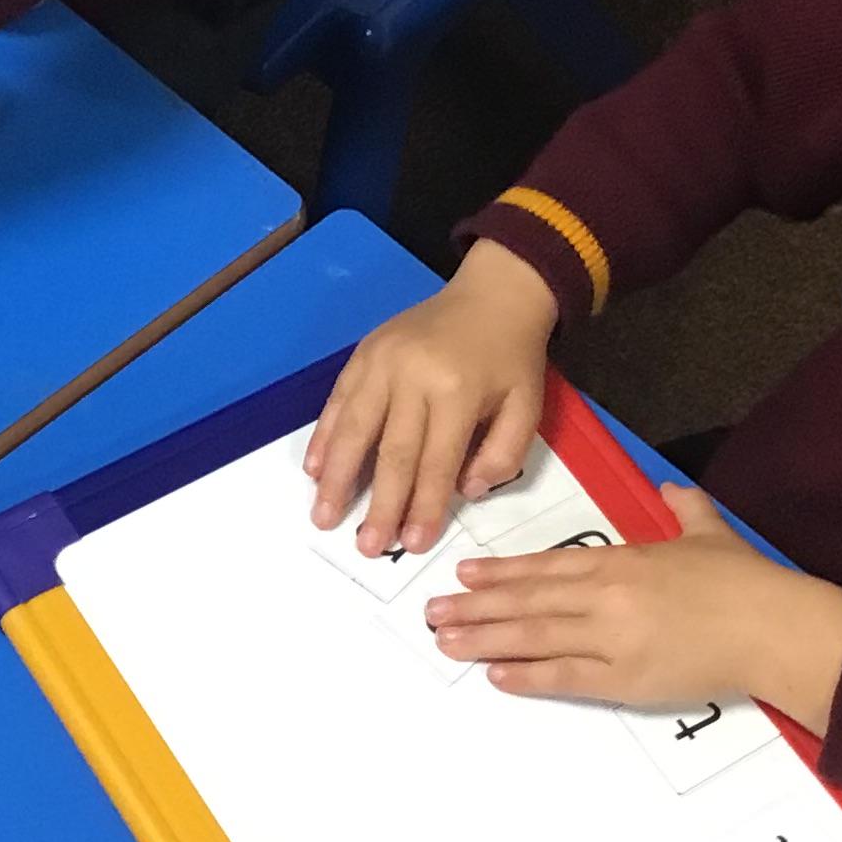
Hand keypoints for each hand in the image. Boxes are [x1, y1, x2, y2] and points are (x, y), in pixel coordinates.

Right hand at [305, 239, 557, 556]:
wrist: (493, 294)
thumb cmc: (511, 358)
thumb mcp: (528, 406)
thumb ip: (503, 454)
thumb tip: (463, 492)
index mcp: (457, 391)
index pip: (436, 461)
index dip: (424, 506)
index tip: (413, 544)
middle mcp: (413, 376)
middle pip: (391, 451)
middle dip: (378, 503)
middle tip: (366, 547)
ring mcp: (382, 361)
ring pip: (355, 427)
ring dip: (336, 476)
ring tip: (323, 516)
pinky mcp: (363, 353)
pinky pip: (339, 400)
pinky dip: (324, 436)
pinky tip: (314, 469)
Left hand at [428, 484, 841, 733]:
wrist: (773, 627)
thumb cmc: (746, 580)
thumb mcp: (709, 531)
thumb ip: (684, 508)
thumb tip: (671, 489)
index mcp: (622, 560)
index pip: (546, 565)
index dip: (501, 571)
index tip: (464, 572)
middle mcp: (606, 596)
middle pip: (527, 601)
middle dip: (475, 606)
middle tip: (432, 612)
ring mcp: (611, 640)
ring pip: (533, 638)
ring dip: (484, 639)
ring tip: (445, 642)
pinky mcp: (625, 680)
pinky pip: (564, 678)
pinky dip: (526, 676)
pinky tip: (494, 675)